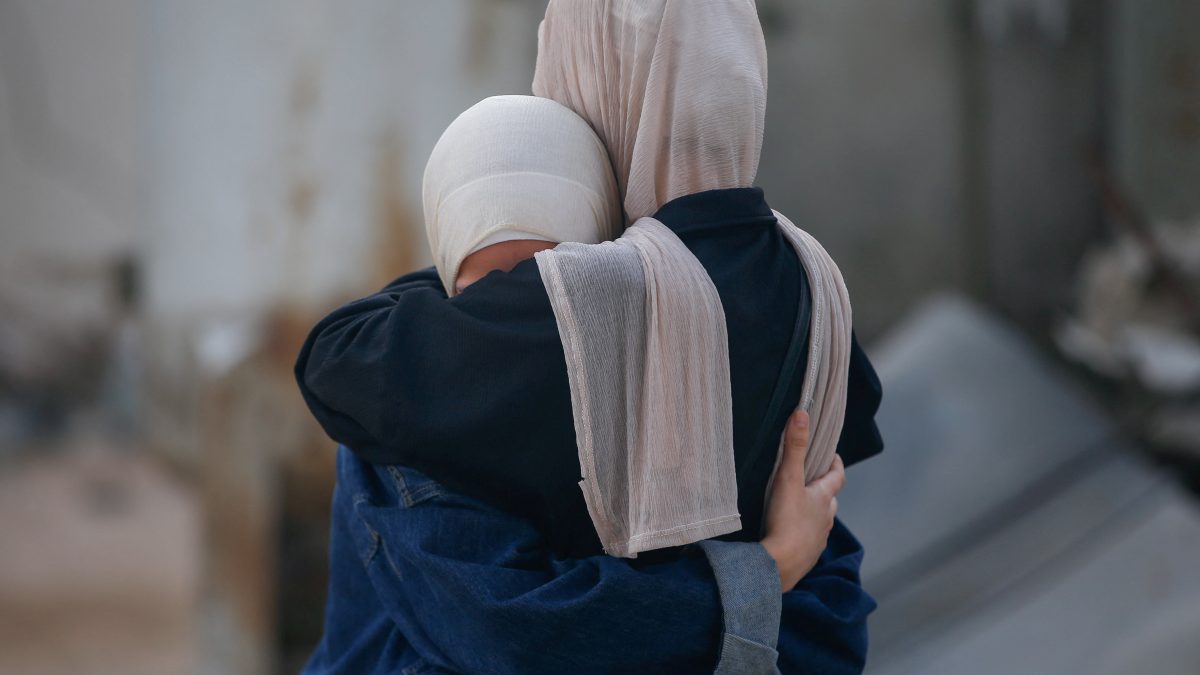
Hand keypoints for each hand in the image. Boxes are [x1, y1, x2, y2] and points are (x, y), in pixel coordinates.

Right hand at [760, 409, 845, 591]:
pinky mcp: (807, 556)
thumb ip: (794, 446)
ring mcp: (818, 539)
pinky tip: (789, 533)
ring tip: (798, 507)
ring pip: (820, 521)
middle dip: (823, 489)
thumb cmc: (786, 521)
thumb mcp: (788, 478)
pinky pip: (808, 540)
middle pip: (830, 499)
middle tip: (810, 480)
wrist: (779, 565)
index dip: (835, 464)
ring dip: (813, 512)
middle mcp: (826, 518)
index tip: (831, 456)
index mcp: (824, 498)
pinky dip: (802, 533)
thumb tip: (802, 413)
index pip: (837, 476)